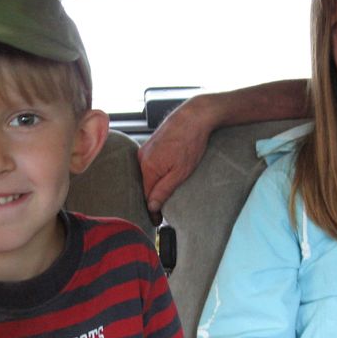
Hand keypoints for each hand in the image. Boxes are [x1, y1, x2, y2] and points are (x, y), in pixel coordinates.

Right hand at [137, 96, 215, 213]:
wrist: (194, 115)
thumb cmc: (190, 142)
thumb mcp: (181, 172)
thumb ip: (164, 190)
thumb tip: (151, 206)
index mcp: (147, 167)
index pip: (146, 196)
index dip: (153, 209)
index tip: (158, 221)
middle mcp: (142, 158)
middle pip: (145, 185)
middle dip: (153, 197)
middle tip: (163, 211)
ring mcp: (145, 150)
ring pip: (148, 175)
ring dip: (156, 184)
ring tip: (166, 192)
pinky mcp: (151, 144)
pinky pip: (151, 164)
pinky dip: (158, 172)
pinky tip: (168, 173)